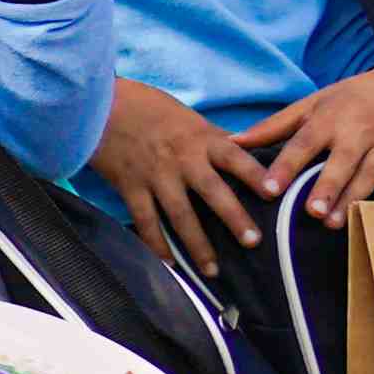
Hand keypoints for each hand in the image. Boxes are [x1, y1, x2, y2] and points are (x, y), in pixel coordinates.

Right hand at [100, 79, 274, 272]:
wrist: (98, 104)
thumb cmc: (147, 106)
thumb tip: (245, 152)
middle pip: (213, 192)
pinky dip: (156, 243)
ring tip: (213, 270)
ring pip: (180, 215)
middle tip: (253, 242)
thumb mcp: (187, 115)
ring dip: (198, 244)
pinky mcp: (130, 186)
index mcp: (200, 138)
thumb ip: (213, 138)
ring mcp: (155, 175)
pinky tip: (168, 262)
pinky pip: (146, 220)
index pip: (236, 157)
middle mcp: (181, 158)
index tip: (274, 194)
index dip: (255, 175)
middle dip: (234, 218)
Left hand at [236, 65, 373, 227]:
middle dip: (326, 188)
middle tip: (310, 212)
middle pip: (340, 164)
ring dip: (352, 201)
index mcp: (331, 118)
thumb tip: (234, 141)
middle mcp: (359, 133)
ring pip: (369, 178)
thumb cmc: (356, 97)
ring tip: (333, 223)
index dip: (285, 166)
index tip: (268, 188)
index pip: (304, 143)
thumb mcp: (316, 102)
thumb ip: (275, 125)